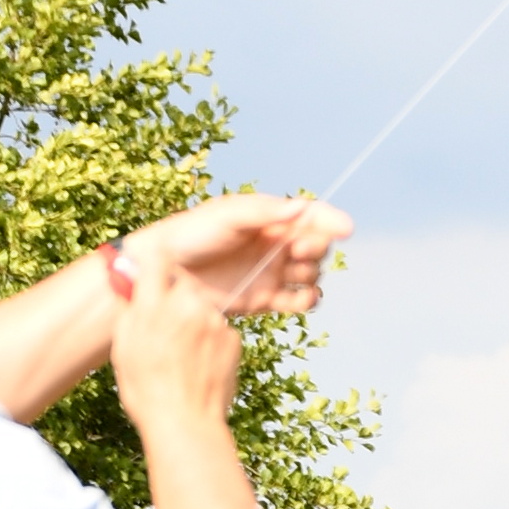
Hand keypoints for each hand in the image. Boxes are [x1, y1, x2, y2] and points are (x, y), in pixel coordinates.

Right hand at [105, 227, 255, 437]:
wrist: (185, 423)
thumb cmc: (148, 390)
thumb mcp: (124, 348)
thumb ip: (129, 310)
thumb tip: (129, 285)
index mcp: (154, 304)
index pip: (158, 258)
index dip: (155, 262)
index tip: (154, 268)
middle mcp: (187, 305)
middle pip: (183, 287)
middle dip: (175, 301)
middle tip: (164, 331)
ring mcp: (215, 320)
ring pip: (203, 310)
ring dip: (194, 324)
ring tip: (180, 358)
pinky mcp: (234, 337)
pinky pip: (219, 330)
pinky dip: (210, 342)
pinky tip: (198, 365)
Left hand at [121, 189, 348, 318]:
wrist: (163, 276)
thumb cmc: (189, 236)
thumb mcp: (226, 216)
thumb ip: (265, 213)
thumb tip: (303, 207)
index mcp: (269, 219)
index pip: (311, 216)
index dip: (331, 220)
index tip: (345, 228)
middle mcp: (274, 244)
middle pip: (317, 245)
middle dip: (317, 248)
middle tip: (296, 251)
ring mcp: (271, 272)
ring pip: (312, 273)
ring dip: (313, 273)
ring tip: (293, 272)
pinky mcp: (265, 299)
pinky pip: (299, 301)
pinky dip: (307, 300)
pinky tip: (298, 298)